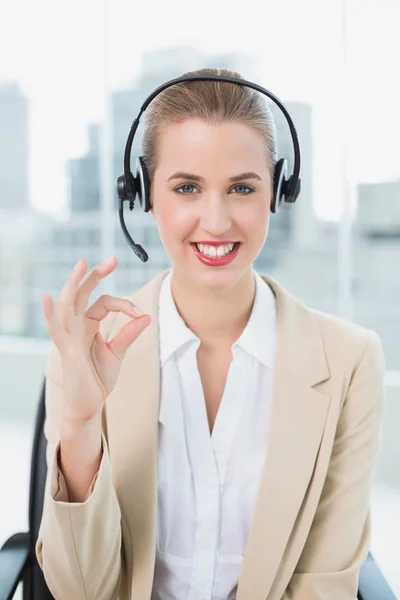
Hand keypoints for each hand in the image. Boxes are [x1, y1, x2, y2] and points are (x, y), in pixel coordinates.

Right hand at [42, 256, 150, 422]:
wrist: (90, 405)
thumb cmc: (98, 379)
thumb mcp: (117, 352)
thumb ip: (129, 334)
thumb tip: (145, 317)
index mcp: (88, 325)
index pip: (105, 302)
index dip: (125, 305)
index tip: (141, 314)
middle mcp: (76, 326)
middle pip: (82, 293)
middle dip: (95, 275)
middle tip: (113, 259)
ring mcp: (69, 336)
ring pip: (68, 304)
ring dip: (74, 284)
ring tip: (82, 264)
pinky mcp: (66, 350)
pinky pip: (55, 329)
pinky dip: (50, 314)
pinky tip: (47, 298)